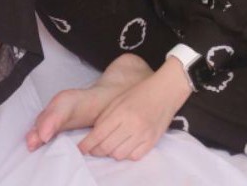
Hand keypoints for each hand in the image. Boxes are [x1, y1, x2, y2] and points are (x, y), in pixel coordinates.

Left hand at [76, 61, 191, 161]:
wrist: (165, 91)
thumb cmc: (140, 92)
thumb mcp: (119, 100)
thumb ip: (106, 116)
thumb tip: (94, 134)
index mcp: (121, 112)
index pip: (98, 135)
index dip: (86, 144)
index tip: (81, 148)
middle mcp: (132, 125)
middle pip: (107, 147)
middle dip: (96, 150)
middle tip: (93, 149)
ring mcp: (143, 135)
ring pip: (119, 155)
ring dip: (111, 153)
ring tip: (109, 146)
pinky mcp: (152, 141)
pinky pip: (134, 156)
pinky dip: (126, 154)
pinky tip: (124, 147)